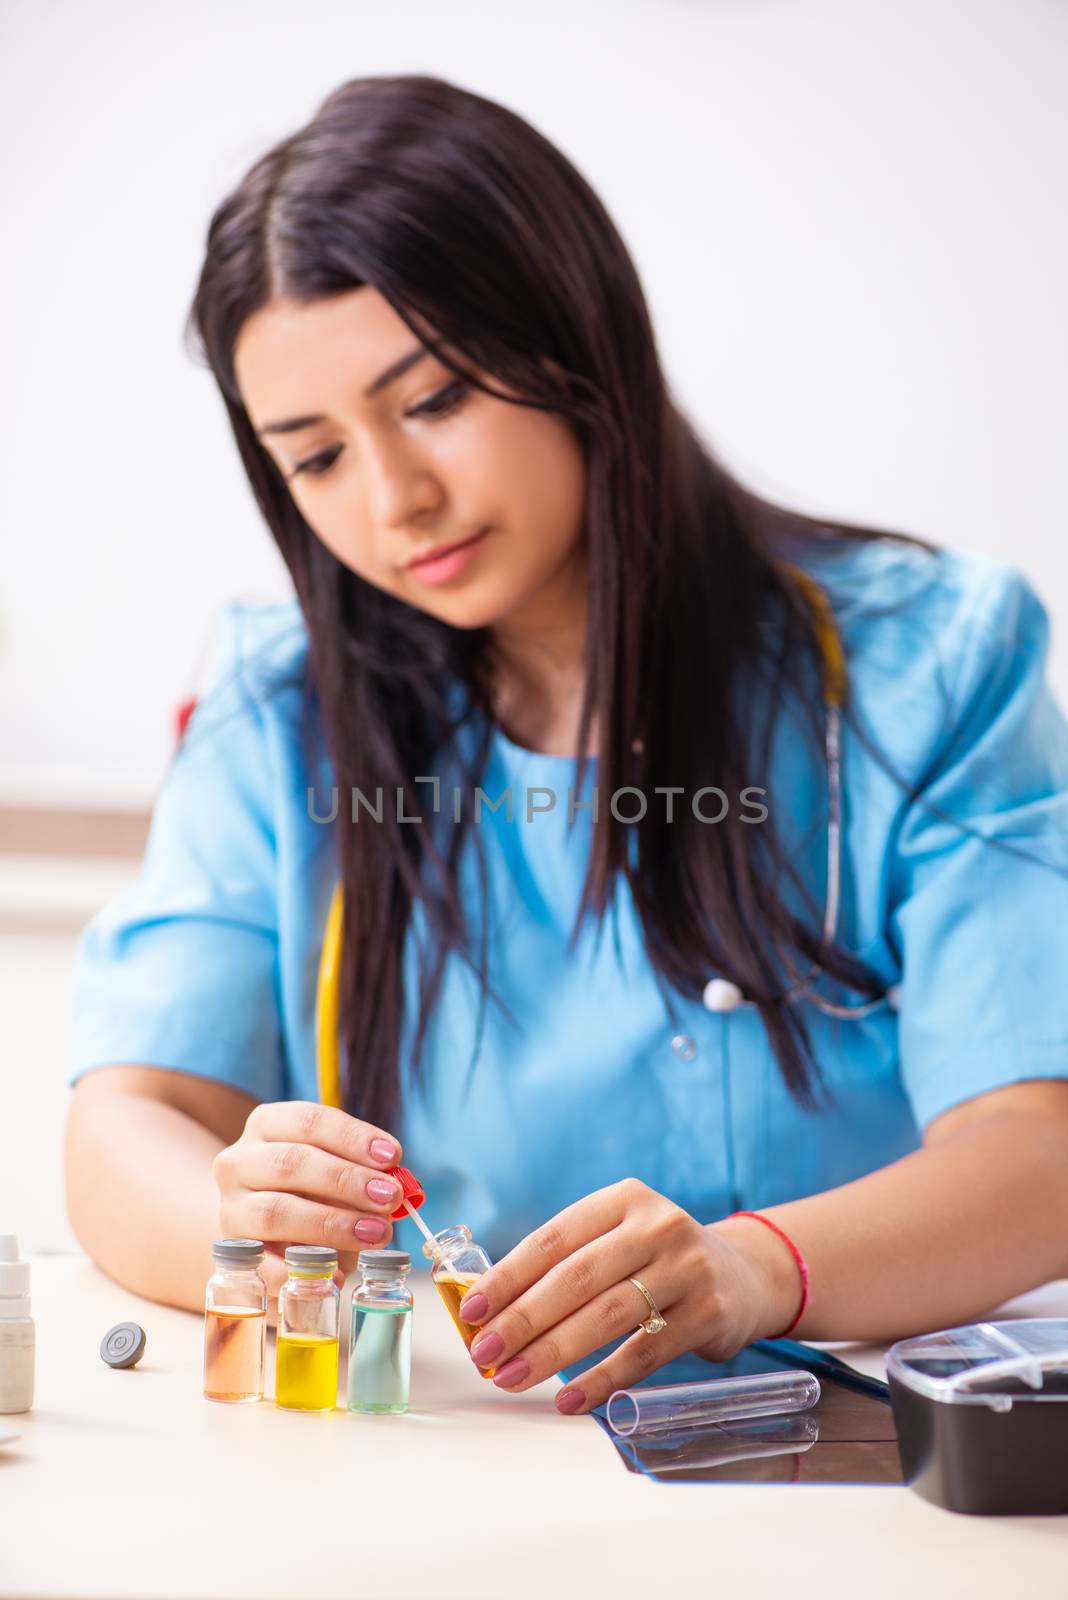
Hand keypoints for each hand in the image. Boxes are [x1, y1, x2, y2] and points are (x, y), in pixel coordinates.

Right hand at [213, 1101, 403, 1306]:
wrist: (258, 1225)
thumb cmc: (308, 1188)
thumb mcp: (332, 1169)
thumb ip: (360, 1173)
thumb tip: (394, 1188)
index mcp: (268, 1125)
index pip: (309, 1120)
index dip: (353, 1137)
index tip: (392, 1157)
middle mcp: (239, 1161)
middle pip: (291, 1163)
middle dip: (347, 1180)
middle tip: (389, 1198)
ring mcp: (230, 1207)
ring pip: (275, 1211)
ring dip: (331, 1223)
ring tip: (375, 1233)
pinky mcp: (230, 1253)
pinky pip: (261, 1263)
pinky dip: (300, 1271)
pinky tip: (336, 1275)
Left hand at [454, 1180, 798, 1414]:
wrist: (744, 1276)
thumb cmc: (656, 1261)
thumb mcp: (619, 1240)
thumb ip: (566, 1265)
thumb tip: (491, 1311)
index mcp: (623, 1200)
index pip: (554, 1237)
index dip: (510, 1275)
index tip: (472, 1309)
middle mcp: (657, 1225)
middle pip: (577, 1277)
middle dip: (523, 1318)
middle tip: (484, 1350)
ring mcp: (686, 1268)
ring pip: (607, 1314)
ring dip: (553, 1352)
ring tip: (511, 1376)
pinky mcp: (707, 1312)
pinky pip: (644, 1353)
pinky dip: (601, 1378)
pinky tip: (568, 1398)